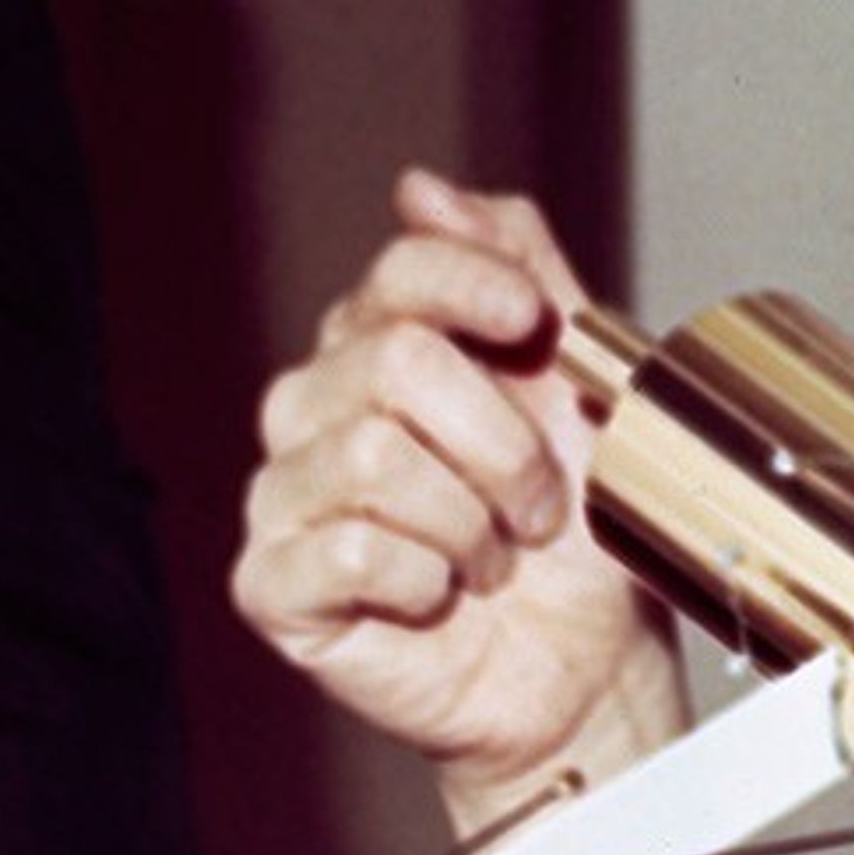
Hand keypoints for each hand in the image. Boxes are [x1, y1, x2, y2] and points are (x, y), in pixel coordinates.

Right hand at [234, 171, 680, 804]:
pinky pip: (349, 549)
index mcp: (377, 346)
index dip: (474, 287)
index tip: (534, 324)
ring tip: (490, 556)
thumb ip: (514, 265)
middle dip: (501, 441)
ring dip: (470, 521)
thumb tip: (421, 186)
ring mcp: (284, 495)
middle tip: (535, 502)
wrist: (580, 667)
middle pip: (395, 363)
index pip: (399, 273)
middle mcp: (314, 408)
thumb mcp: (569, 380)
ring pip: (374, 459)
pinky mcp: (273, 585)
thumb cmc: (573, 530)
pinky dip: (424, 578)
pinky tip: (436, 596)